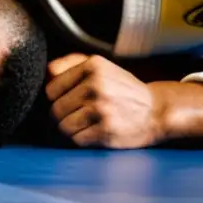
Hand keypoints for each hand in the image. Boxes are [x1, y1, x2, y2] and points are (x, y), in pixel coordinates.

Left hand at [45, 54, 164, 148]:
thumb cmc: (123, 89)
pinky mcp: (106, 130)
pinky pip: (77, 139)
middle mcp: (96, 85)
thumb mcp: (101, 66)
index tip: (67, 100)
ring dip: (71, 129)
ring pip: (64, 126)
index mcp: (92, 66)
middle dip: (63, 115)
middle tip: (78, 114)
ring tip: (86, 123)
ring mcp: (101, 108)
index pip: (51, 88)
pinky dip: (82, 139)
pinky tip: (94, 131)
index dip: (56, 97)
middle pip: (56, 109)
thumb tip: (46, 72)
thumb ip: (71, 63)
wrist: (156, 110)